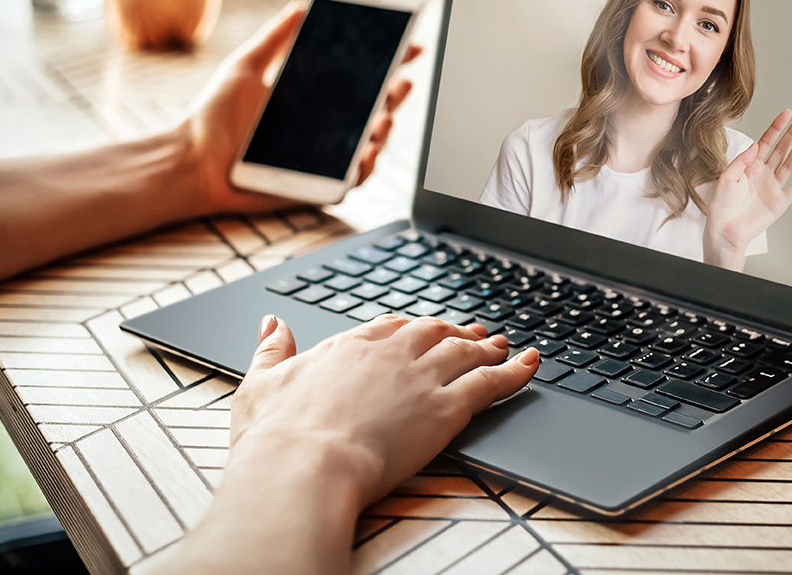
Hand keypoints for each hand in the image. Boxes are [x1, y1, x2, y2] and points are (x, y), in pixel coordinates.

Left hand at [178, 2, 422, 215]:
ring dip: (387, 128)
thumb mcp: (244, 67)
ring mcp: (326, 155)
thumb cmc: (213, 118)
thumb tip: (299, 6)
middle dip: (396, 92)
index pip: (360, 74)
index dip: (388, 60)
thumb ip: (274, 38)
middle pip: (374, 106)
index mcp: (313, 94)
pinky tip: (367, 151)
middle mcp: (325, 124)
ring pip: (371, 141)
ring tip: (386, 117)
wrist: (193, 162)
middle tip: (401, 80)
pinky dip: (366, 165)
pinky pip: (354, 177)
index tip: (409, 44)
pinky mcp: (321, 185)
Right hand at [234, 314, 536, 503]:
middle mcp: (391, 354)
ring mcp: (421, 378)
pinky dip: (516, 371)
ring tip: (504, 346)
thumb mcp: (260, 385)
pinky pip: (492, 382)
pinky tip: (531, 364)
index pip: (390, 327)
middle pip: (434, 332)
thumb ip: (271, 350)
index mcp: (349, 347)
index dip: (411, 329)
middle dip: (456, 331)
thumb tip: (272, 324)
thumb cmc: (276, 438)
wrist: (303, 468)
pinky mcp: (446, 407)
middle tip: (474, 333)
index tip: (421, 330)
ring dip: (488, 347)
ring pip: (467, 352)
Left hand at [703, 109, 791, 269]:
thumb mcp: (726, 177)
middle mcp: (763, 174)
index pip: (766, 142)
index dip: (776, 128)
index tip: (786, 114)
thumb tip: (757, 144)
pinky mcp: (780, 202)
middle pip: (781, 149)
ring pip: (790, 163)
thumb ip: (741, 160)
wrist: (725, 230)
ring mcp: (773, 187)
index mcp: (750, 166)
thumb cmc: (721, 206)